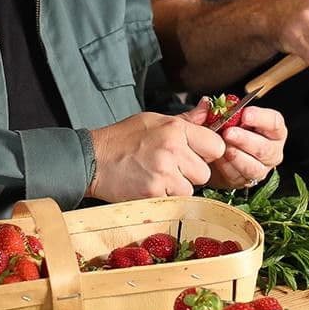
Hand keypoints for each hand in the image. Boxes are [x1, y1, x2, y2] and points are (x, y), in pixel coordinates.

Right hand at [85, 112, 226, 200]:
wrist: (92, 159)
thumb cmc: (123, 139)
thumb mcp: (154, 120)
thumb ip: (186, 120)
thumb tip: (208, 108)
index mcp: (175, 129)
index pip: (216, 146)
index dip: (207, 152)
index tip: (196, 154)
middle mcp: (172, 150)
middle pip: (204, 173)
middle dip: (191, 173)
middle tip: (171, 167)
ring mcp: (163, 173)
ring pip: (190, 189)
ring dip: (177, 187)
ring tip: (158, 176)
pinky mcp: (153, 193)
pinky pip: (173, 201)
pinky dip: (164, 197)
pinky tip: (149, 185)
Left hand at [182, 100, 287, 188]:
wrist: (212, 155)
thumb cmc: (222, 131)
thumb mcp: (215, 118)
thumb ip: (211, 111)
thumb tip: (206, 103)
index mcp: (271, 129)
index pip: (274, 122)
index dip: (261, 118)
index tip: (244, 114)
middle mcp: (272, 150)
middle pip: (265, 147)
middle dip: (245, 140)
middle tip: (228, 133)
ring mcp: (262, 168)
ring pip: (254, 166)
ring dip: (237, 157)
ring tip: (222, 149)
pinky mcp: (247, 182)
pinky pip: (239, 177)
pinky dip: (227, 168)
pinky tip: (217, 159)